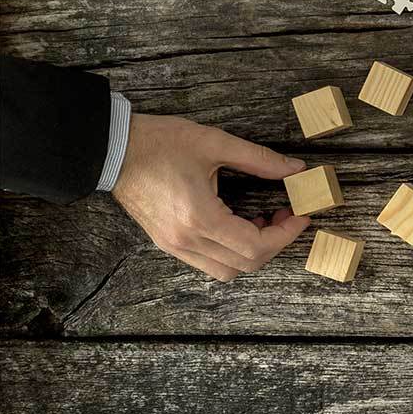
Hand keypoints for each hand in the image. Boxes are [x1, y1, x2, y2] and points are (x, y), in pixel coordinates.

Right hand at [110, 114, 310, 281]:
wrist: (113, 149)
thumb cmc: (159, 142)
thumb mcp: (214, 143)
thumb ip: (259, 159)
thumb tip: (295, 169)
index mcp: (199, 218)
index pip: (255, 246)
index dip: (286, 235)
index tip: (300, 216)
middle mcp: (186, 240)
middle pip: (245, 265)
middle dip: (275, 243)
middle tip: (286, 216)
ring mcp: (174, 246)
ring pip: (226, 271)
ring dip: (252, 252)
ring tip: (263, 221)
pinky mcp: (167, 243)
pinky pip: (208, 262)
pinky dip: (231, 252)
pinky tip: (239, 223)